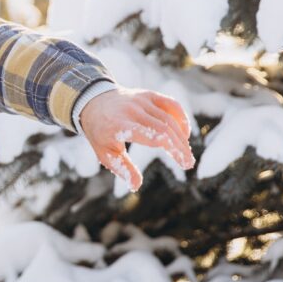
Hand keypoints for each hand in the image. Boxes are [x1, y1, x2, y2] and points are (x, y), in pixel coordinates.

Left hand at [78, 86, 193, 192]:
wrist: (93, 102)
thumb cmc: (100, 132)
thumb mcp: (105, 153)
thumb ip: (122, 168)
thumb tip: (136, 186)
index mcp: (116, 125)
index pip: (146, 134)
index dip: (166, 145)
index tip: (181, 161)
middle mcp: (130, 110)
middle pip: (163, 128)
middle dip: (179, 147)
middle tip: (189, 164)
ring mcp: (140, 100)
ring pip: (169, 119)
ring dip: (181, 137)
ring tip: (186, 155)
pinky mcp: (148, 95)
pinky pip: (171, 105)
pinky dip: (181, 118)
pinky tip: (184, 134)